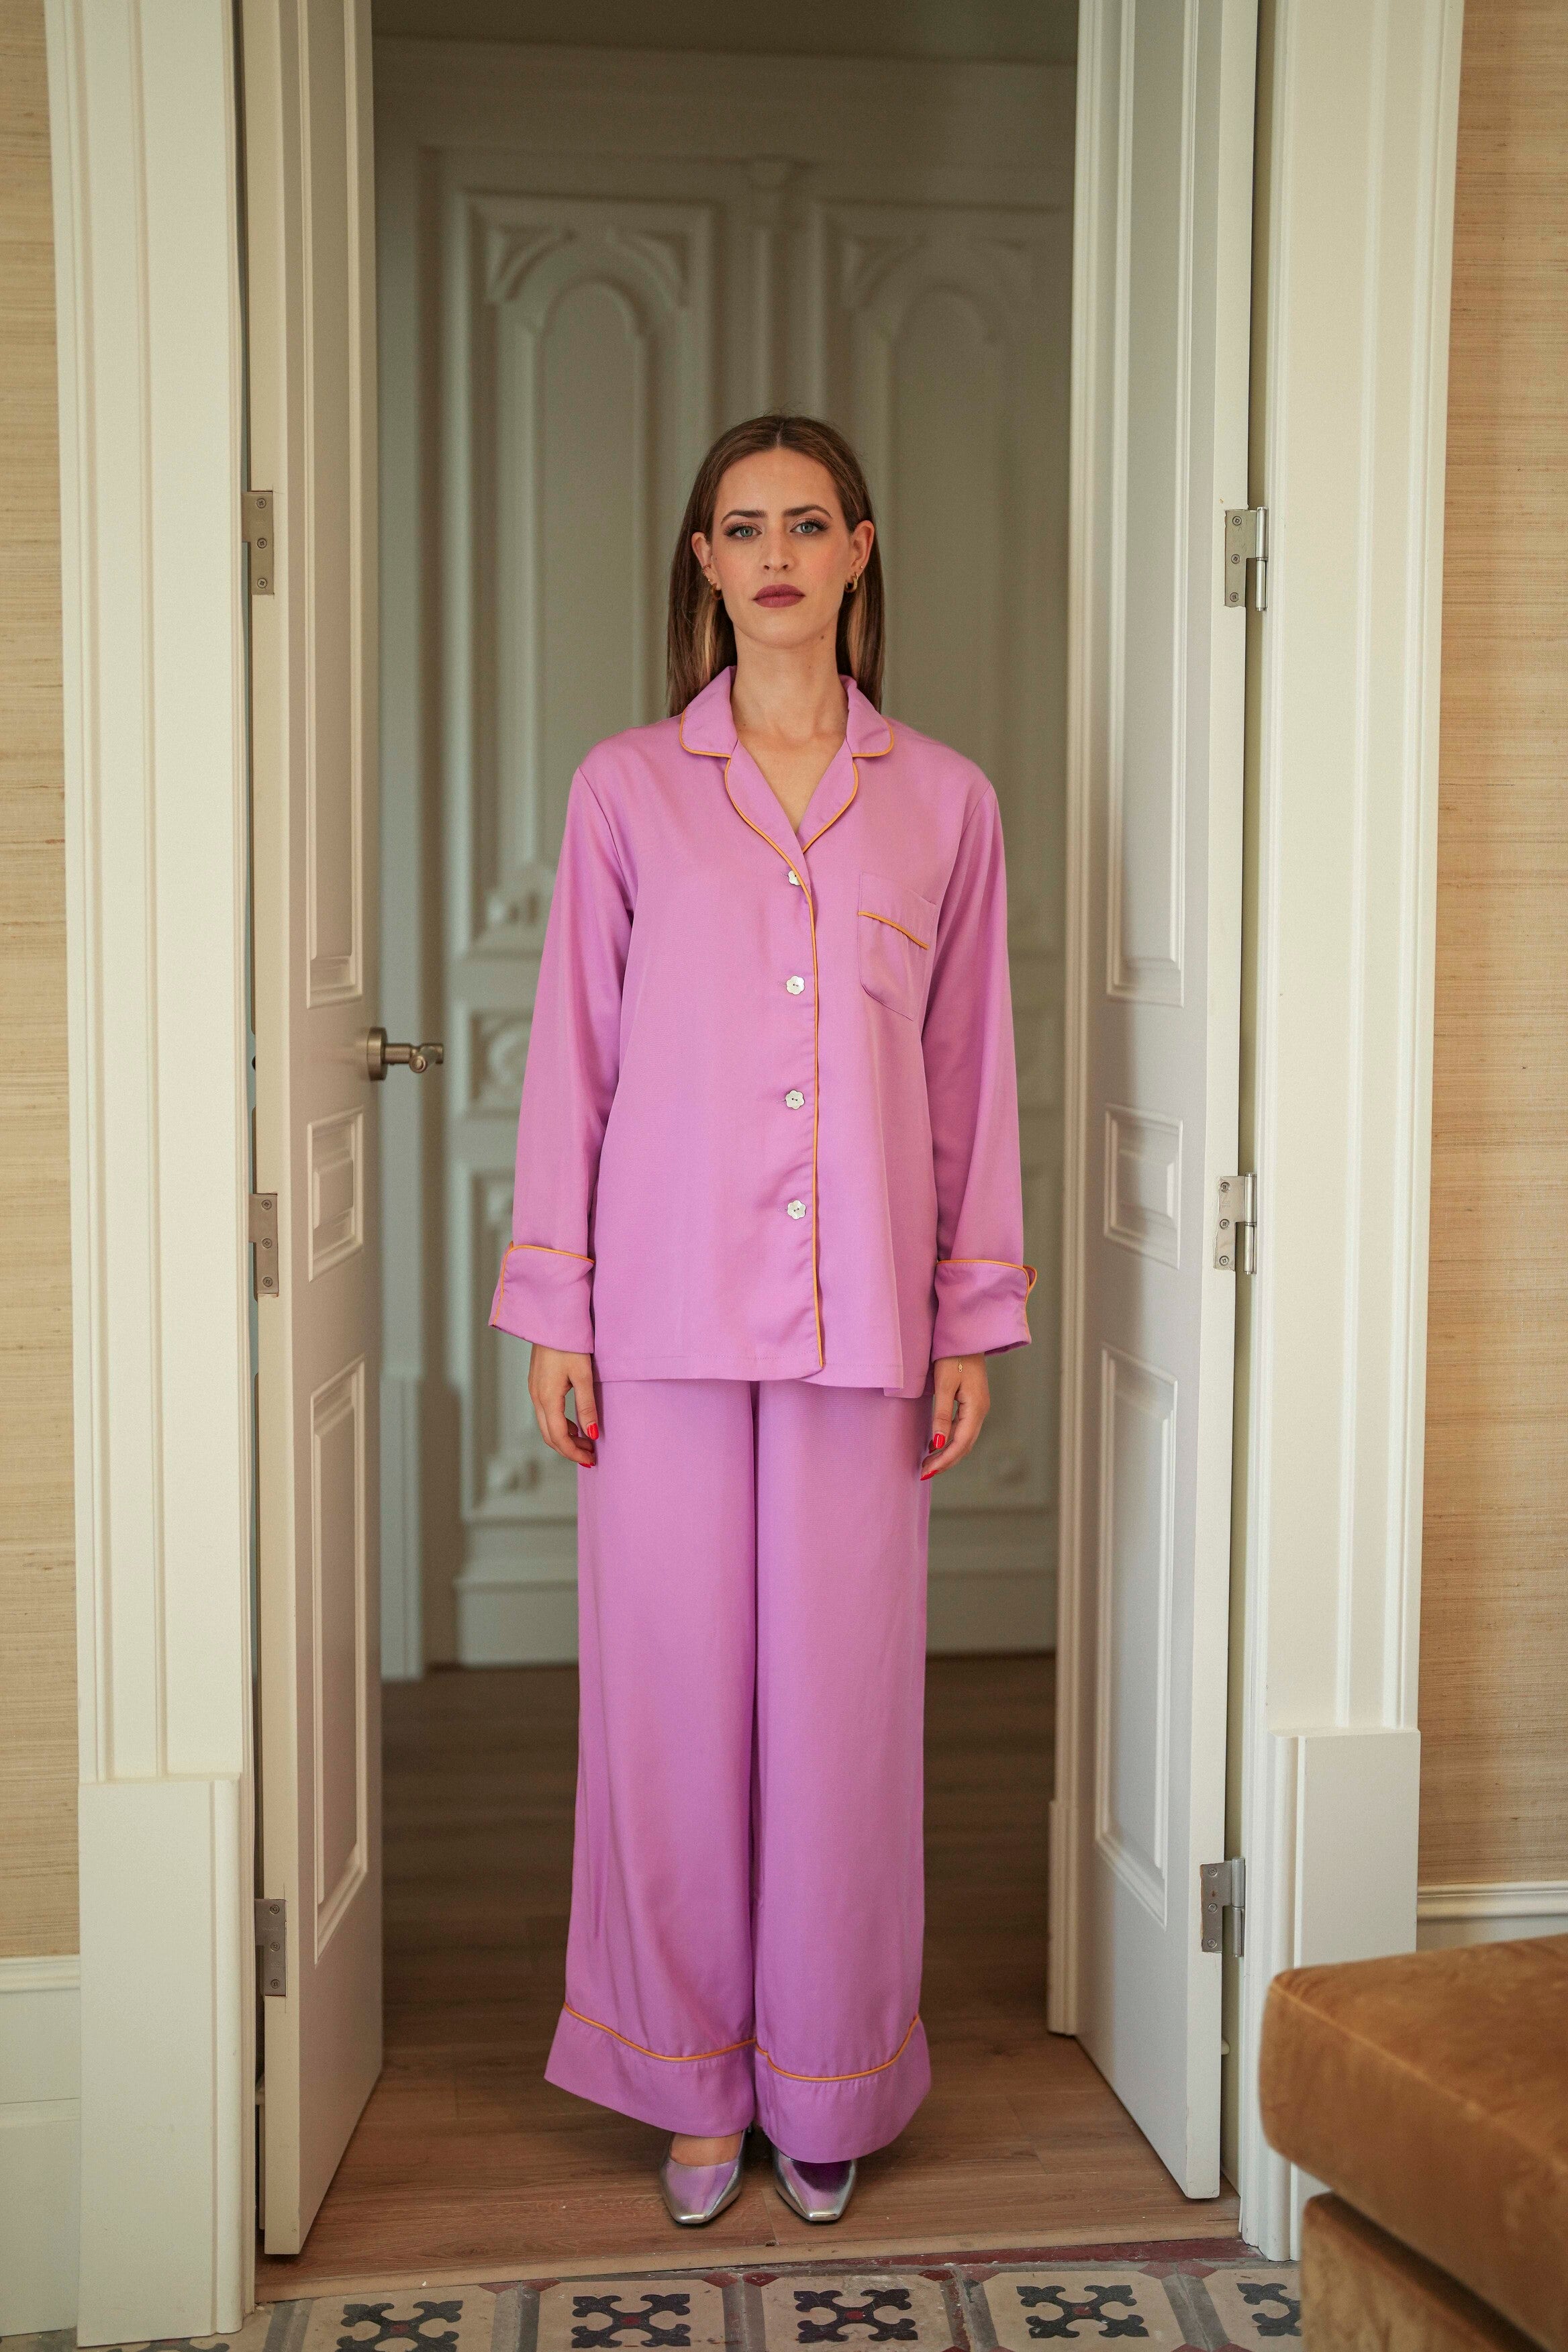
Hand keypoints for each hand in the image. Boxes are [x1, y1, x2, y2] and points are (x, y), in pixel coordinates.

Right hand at [528, 1344, 598, 1466]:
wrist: (551, 1318)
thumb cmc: (569, 1343)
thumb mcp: (583, 1375)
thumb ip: (587, 1406)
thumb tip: (592, 1434)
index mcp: (547, 1397)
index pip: (558, 1437)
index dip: (574, 1452)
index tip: (590, 1460)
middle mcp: (536, 1397)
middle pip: (549, 1436)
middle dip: (569, 1449)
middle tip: (590, 1456)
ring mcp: (534, 1390)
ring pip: (546, 1425)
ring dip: (564, 1438)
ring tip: (586, 1442)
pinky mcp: (537, 1383)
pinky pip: (545, 1413)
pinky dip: (559, 1424)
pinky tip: (575, 1424)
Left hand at [921, 1354, 988, 1479]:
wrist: (966, 1334)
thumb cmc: (953, 1355)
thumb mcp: (944, 1384)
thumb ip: (941, 1415)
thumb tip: (937, 1444)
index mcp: (976, 1408)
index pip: (960, 1443)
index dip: (944, 1460)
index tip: (926, 1471)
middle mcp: (981, 1410)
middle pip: (965, 1445)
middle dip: (945, 1461)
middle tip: (924, 1472)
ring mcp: (979, 1407)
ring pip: (965, 1439)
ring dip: (948, 1453)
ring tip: (929, 1463)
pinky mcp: (973, 1402)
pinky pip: (964, 1429)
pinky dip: (951, 1441)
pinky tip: (937, 1444)